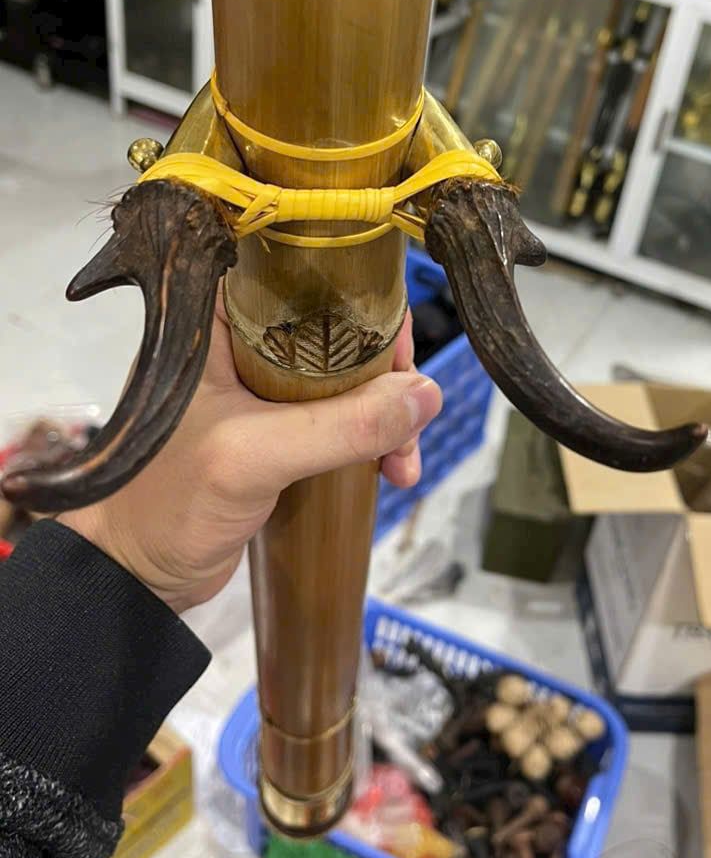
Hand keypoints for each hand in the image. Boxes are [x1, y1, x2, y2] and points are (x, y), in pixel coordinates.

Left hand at [59, 301, 440, 612]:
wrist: (136, 576)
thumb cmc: (170, 502)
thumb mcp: (256, 456)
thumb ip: (342, 425)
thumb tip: (428, 395)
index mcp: (221, 320)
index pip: (310, 282)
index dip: (366, 306)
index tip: (402, 354)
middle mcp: (244, 343)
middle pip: (343, 332)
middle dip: (389, 375)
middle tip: (412, 419)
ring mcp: (262, 389)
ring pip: (351, 378)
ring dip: (388, 414)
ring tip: (403, 463)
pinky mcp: (277, 430)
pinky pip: (342, 418)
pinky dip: (373, 440)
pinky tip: (392, 472)